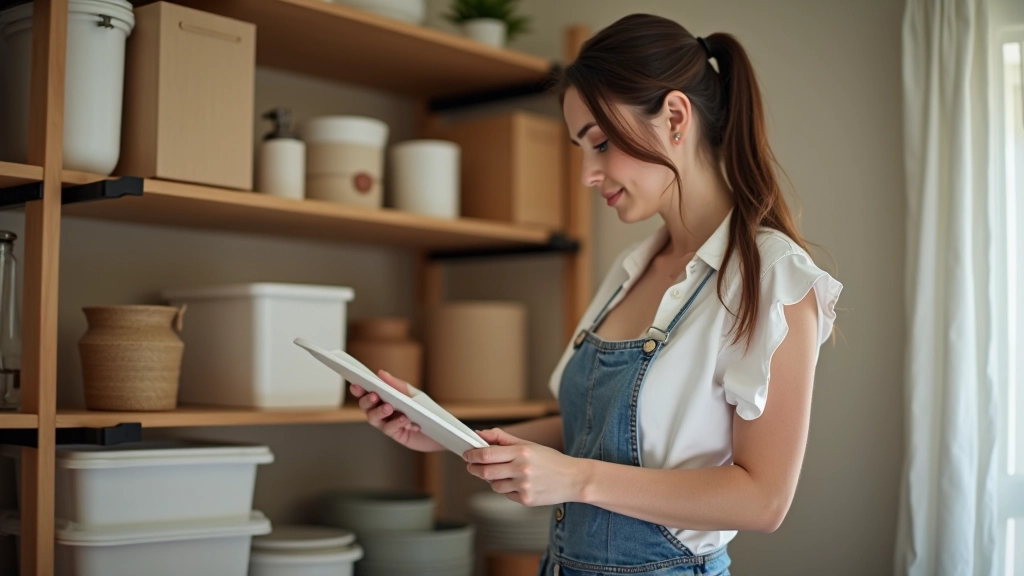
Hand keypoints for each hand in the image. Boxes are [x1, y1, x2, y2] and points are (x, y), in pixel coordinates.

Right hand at [350, 371, 443, 452]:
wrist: (441, 429)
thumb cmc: (425, 409)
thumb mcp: (412, 394)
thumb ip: (396, 385)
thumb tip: (380, 373)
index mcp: (384, 399)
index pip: (367, 393)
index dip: (359, 389)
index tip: (356, 384)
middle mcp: (382, 411)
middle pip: (366, 407)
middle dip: (367, 400)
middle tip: (374, 395)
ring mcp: (387, 423)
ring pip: (374, 418)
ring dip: (379, 411)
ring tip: (389, 407)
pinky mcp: (396, 434)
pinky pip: (390, 428)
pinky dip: (397, 422)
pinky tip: (405, 419)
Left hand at [463, 428, 589, 506]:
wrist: (573, 479)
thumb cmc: (551, 460)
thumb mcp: (528, 444)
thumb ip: (502, 438)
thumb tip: (480, 434)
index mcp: (522, 452)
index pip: (487, 454)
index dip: (472, 455)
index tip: (467, 454)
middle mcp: (522, 469)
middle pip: (485, 472)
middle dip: (473, 468)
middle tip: (471, 466)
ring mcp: (524, 486)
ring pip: (494, 485)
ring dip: (492, 480)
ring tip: (501, 474)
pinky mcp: (526, 500)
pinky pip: (506, 495)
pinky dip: (506, 489)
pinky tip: (517, 484)